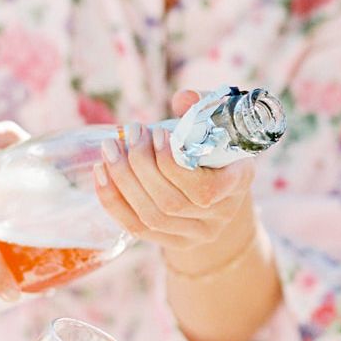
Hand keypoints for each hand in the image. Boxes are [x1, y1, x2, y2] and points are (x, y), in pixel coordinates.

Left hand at [94, 90, 257, 267]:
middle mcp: (221, 215)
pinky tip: (101, 174)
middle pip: (171, 203)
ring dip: (123, 181)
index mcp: (238, 183)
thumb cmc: (220, 143)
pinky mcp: (174, 242)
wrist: (225, 184)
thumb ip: (203, 108)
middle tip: (130, 133)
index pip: (205, 189)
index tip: (159, 133)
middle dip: (141, 166)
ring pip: (151, 217)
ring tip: (110, 149)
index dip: (173, 165)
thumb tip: (183, 98)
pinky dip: (114, 201)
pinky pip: (138, 228)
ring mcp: (197, 233)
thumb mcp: (221, 123)